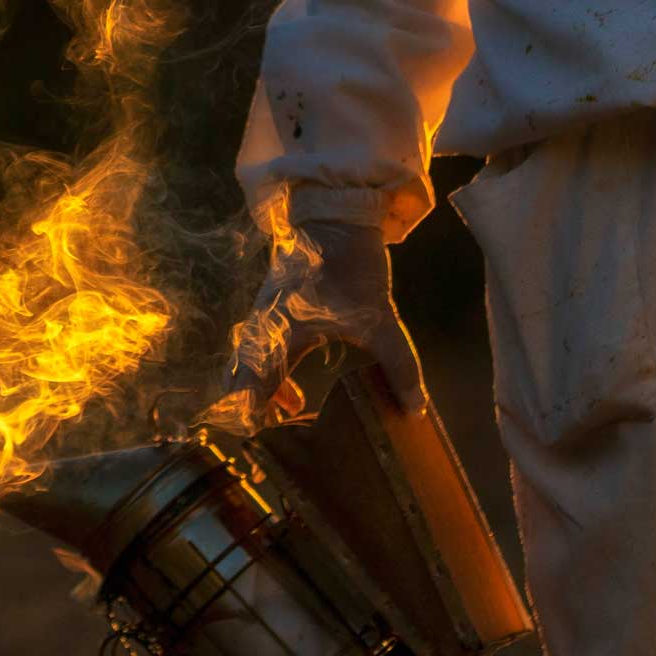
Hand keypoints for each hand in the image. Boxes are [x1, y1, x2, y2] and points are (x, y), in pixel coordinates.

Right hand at [223, 219, 427, 424]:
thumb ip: (399, 364)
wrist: (335, 211)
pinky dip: (271, 376)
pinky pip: (259, 353)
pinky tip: (297, 388)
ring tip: (294, 411)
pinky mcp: (273, 310)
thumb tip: (415, 408)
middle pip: (239, 383)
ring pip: (249, 368)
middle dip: (255, 412)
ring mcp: (263, 318)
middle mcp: (261, 329)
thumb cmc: (348, 263)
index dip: (250, 422)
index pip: (246, 391)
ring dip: (265, 393)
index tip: (268, 444)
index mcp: (276, 335)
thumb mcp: (379, 317)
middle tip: (282, 434)